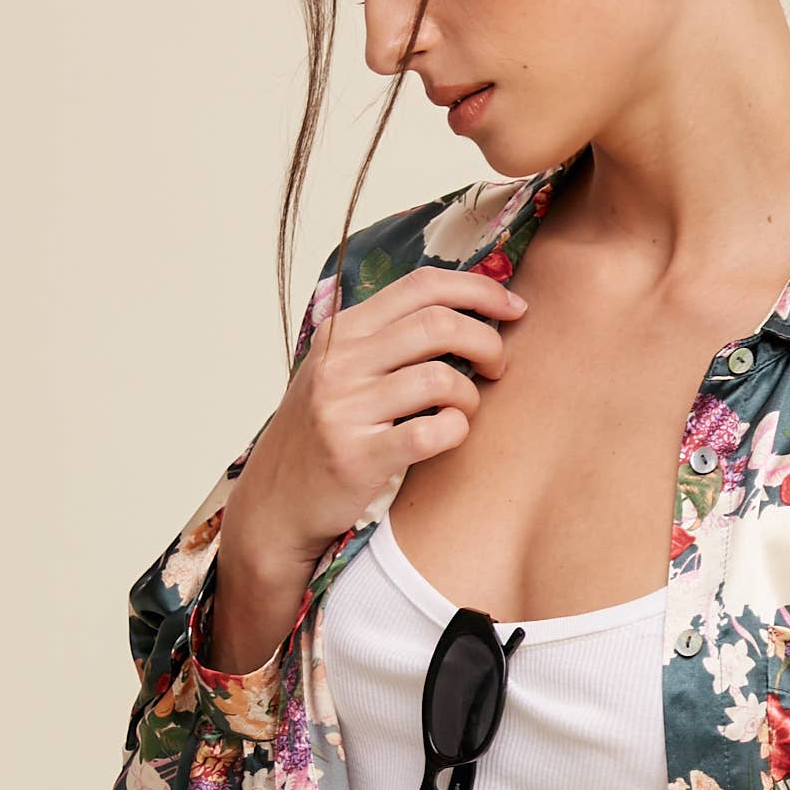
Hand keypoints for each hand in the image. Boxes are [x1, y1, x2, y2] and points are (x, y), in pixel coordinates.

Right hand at [231, 262, 527, 567]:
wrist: (275, 504)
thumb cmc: (321, 435)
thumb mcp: (336, 371)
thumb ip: (382, 338)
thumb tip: (457, 305)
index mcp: (341, 332)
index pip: (421, 285)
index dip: (479, 289)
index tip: (514, 307)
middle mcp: (339, 363)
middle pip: (439, 324)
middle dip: (488, 341)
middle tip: (498, 366)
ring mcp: (344, 409)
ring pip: (440, 378)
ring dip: (471, 394)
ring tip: (466, 410)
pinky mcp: (357, 456)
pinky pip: (431, 431)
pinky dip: (456, 430)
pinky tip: (450, 435)